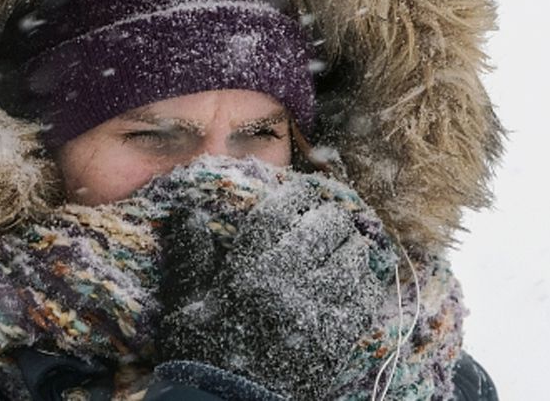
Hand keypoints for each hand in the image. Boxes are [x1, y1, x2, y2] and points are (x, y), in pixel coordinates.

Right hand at [158, 177, 396, 399]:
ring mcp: (315, 312)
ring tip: (343, 246)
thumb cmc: (200, 357)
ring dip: (350, 246)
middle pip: (324, 227)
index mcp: (246, 273)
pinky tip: (354, 281)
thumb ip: (191, 257)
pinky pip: (365, 297)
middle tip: (324, 218)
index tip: (301, 191)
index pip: (279, 214)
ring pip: (351, 258)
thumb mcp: (184, 306)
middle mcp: (285, 285)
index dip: (295, 194)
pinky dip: (364, 282)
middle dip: (328, 216)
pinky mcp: (337, 340)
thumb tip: (189, 211)